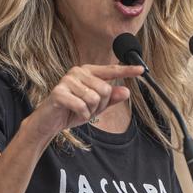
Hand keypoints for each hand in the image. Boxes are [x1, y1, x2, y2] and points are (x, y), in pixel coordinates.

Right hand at [26, 64, 142, 141]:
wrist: (49, 122)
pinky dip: (81, 115)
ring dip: (90, 111)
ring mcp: (67, 80)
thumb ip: (110, 98)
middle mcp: (78, 71)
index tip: (142, 70)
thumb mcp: (96, 106)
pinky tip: (73, 114)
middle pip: (105, 89)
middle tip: (88, 109)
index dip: (127, 70)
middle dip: (100, 105)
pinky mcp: (59, 92)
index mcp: (87, 71)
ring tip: (79, 111)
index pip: (111, 70)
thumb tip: (126, 91)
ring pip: (94, 98)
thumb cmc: (72, 111)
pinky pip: (82, 106)